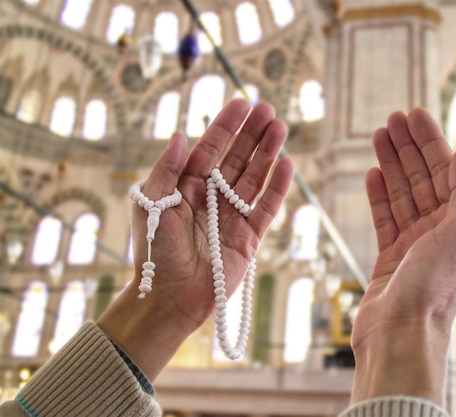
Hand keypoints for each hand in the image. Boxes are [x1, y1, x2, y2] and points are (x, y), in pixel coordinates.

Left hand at [97, 99, 293, 379]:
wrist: (168, 299)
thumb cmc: (152, 253)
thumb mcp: (149, 205)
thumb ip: (165, 170)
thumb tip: (178, 135)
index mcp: (186, 186)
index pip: (210, 149)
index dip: (226, 126)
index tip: (242, 102)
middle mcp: (212, 197)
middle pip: (237, 159)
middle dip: (253, 134)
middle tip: (269, 110)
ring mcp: (233, 216)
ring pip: (255, 178)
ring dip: (268, 153)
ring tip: (281, 128)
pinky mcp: (250, 237)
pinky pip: (266, 208)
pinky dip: (278, 188)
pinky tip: (288, 165)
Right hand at [350, 108, 455, 404]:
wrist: (400, 334)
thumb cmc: (433, 288)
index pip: (447, 172)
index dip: (431, 141)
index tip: (414, 115)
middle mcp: (442, 233)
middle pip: (423, 179)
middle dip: (409, 148)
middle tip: (392, 118)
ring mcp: (415, 246)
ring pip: (402, 195)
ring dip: (391, 165)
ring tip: (377, 136)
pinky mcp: (391, 258)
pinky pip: (386, 219)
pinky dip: (379, 196)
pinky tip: (371, 173)